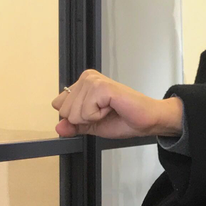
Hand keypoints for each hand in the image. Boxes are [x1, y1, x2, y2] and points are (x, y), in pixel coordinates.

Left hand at [51, 71, 182, 139]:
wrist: (147, 120)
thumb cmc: (125, 119)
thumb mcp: (92, 125)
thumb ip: (73, 126)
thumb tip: (59, 127)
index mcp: (83, 84)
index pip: (59, 104)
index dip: (75, 117)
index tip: (95, 114)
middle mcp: (87, 78)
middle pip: (64, 110)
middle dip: (84, 119)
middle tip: (104, 113)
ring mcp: (94, 81)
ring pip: (74, 113)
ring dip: (93, 118)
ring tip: (110, 110)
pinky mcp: (101, 87)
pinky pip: (86, 112)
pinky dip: (99, 117)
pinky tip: (112, 108)